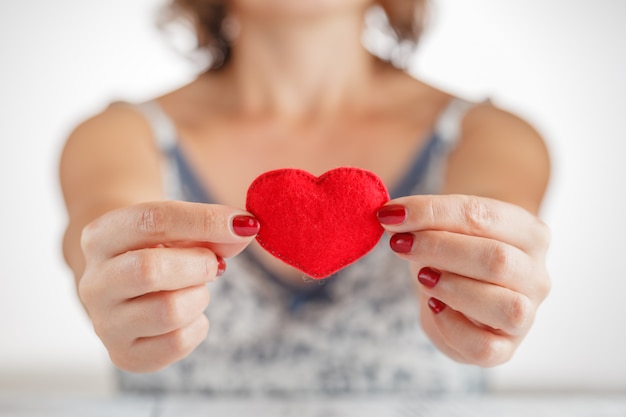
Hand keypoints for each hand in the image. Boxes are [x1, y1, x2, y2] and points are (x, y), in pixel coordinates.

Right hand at [78, 201, 258, 371]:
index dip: (204, 221)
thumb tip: (245, 230)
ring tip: (194, 289)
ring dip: (198, 297)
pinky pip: (177, 343)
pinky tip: (189, 315)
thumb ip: (212, 228)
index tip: (243, 225)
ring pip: (168, 311)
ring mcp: (105, 323)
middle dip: (198, 265)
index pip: (152, 221)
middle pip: (149, 270)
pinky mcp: (124, 355)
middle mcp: (94, 282)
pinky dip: (197, 326)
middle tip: (214, 265)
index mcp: (100, 236)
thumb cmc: (158, 248)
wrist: (126, 282)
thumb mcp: (179, 229)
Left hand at [377, 194, 550, 365]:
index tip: (392, 215)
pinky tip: (433, 307)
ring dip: (454, 289)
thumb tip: (392, 217)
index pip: (483, 216)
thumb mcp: (441, 226)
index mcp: (529, 232)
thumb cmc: (456, 247)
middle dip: (439, 250)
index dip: (432, 213)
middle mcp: (536, 274)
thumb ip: (421, 219)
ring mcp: (526, 314)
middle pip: (497, 259)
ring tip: (424, 277)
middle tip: (400, 244)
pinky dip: (452, 328)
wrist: (465, 281)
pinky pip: (485, 348)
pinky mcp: (505, 349)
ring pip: (505, 307)